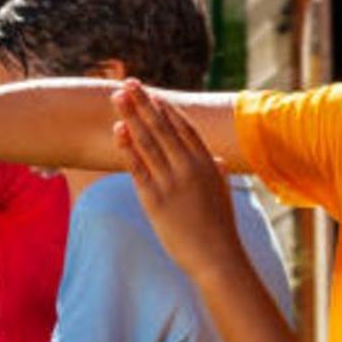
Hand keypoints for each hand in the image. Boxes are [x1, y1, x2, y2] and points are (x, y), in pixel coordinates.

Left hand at [112, 79, 245, 277]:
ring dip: (131, 116)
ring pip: (148, 142)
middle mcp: (189, 168)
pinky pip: (138, 168)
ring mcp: (172, 182)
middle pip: (162, 128)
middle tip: (127, 83)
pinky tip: (118, 131)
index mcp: (206, 164)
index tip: (151, 94)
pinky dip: (128, 147)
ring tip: (117, 97)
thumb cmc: (220, 228)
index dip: (165, 109)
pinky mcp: (156, 200)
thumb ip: (218, 173)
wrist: (217, 257)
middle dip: (143, 103)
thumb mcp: (223, 194)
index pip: (184, 128)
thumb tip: (217, 159)